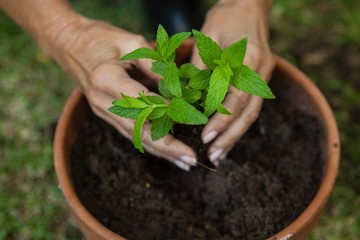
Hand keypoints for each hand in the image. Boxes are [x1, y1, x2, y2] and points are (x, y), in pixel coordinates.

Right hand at [45, 16, 197, 170]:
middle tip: (191, 159)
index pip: (142, 101)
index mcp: (107, 78)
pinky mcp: (105, 113)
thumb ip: (155, 67)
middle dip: (167, 147)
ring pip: (134, 136)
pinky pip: (130, 131)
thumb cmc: (102, 38)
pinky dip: (150, 142)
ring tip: (184, 162)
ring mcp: (102, 109)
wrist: (68, 42)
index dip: (166, 113)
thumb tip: (179, 91)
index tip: (190, 120)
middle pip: (138, 130)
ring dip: (161, 151)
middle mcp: (102, 100)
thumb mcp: (132, 42)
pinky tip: (167, 151)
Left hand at [191, 0, 274, 165]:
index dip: (221, 119)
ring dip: (235, 135)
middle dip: (230, 136)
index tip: (206, 136)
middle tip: (215, 156)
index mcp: (248, 60)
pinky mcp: (259, 79)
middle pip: (248, 112)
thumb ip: (200, 70)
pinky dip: (237, 123)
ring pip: (251, 113)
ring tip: (220, 153)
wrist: (248, 6)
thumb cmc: (224, 20)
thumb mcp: (208, 39)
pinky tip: (227, 136)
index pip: (235, 97)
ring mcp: (263, 76)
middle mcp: (260, 71)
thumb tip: (188, 102)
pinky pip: (249, 106)